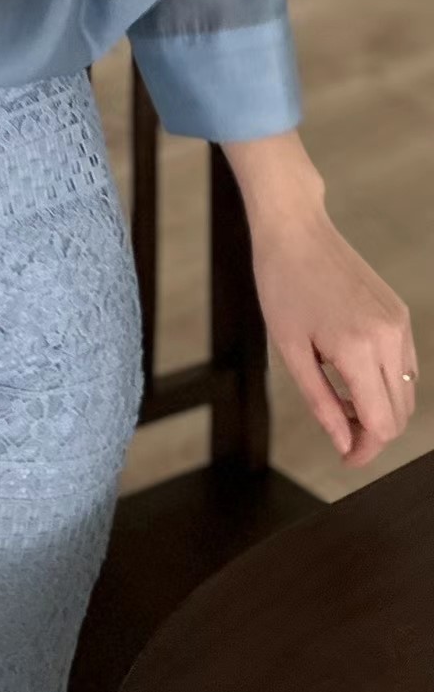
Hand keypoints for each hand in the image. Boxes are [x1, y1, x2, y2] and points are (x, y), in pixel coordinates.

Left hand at [250, 202, 418, 465]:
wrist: (296, 232)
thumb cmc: (283, 286)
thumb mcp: (290, 351)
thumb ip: (320, 402)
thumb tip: (342, 441)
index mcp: (358, 348)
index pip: (382, 423)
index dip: (365, 450)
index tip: (345, 459)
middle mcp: (389, 337)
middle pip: (400, 413)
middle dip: (373, 434)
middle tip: (339, 435)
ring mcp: (399, 324)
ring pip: (408, 391)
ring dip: (381, 409)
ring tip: (341, 404)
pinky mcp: (399, 314)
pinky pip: (405, 365)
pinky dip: (386, 383)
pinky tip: (352, 377)